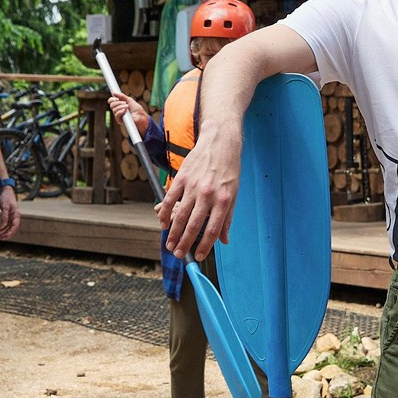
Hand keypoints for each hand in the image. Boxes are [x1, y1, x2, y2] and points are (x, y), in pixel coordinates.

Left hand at [0, 185, 20, 239]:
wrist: (6, 190)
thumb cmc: (6, 197)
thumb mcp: (4, 207)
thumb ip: (4, 217)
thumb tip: (3, 226)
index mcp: (16, 214)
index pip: (15, 225)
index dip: (10, 232)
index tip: (5, 236)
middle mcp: (16, 216)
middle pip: (13, 228)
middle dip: (8, 233)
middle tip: (1, 238)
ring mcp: (12, 216)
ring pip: (10, 226)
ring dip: (6, 232)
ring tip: (0, 236)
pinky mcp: (9, 215)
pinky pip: (8, 223)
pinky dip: (4, 228)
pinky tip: (0, 231)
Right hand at [107, 93, 150, 136]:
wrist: (141, 116)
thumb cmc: (136, 109)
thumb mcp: (129, 100)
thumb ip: (122, 96)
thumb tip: (114, 93)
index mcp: (119, 105)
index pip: (111, 102)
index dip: (111, 99)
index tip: (115, 98)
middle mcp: (117, 110)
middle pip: (111, 105)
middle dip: (118, 103)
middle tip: (125, 103)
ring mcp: (118, 116)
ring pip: (114, 110)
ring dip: (121, 107)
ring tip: (127, 106)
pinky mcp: (120, 121)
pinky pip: (116, 115)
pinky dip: (120, 112)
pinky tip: (124, 111)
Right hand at [159, 121, 241, 259]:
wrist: (220, 141)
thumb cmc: (229, 168)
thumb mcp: (234, 193)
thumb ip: (227, 218)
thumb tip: (224, 240)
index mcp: (223, 200)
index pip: (213, 230)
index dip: (205, 246)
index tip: (198, 256)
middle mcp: (208, 195)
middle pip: (193, 225)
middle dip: (185, 243)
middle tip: (178, 255)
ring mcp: (193, 186)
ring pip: (180, 215)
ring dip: (173, 233)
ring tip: (170, 245)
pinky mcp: (181, 178)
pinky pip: (170, 199)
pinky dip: (165, 213)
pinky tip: (163, 224)